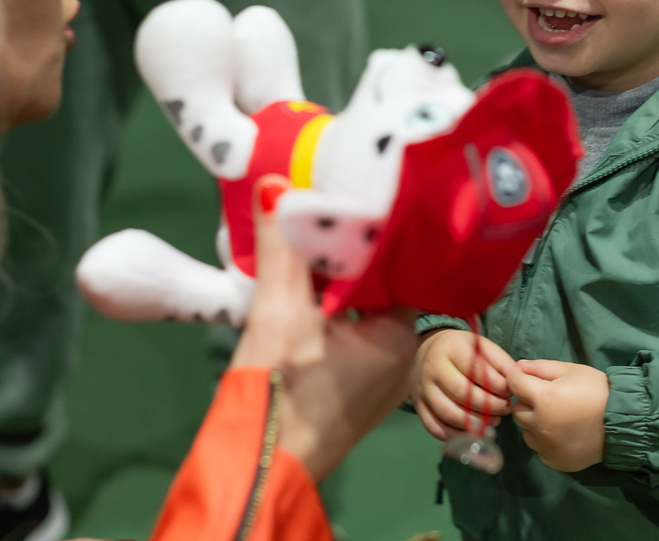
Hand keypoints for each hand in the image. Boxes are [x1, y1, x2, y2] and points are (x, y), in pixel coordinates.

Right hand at [231, 175, 419, 481]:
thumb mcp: (279, 313)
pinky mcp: (348, 392)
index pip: (394, 271)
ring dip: (329, 287)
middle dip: (345, 259)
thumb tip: (277, 188)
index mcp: (399, 339)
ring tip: (305, 245)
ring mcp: (374, 379)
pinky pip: (343, 338)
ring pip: (356, 314)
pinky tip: (297, 291)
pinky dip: (323, 316)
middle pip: (375, 291)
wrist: (260, 470)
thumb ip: (281, 251)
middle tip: (320, 217)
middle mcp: (398, 359)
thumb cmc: (280, 395)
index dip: (370, 237)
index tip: (349, 204)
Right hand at [412, 328, 514, 441]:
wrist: (428, 352)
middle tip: (505, 408)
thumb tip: (515, 378)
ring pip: (448, 412)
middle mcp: (432, 368)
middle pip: (461, 393)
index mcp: (450, 349)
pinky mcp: (419, 407)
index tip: (511, 392)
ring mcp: (422, 389)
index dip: (496, 384)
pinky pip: (435, 427)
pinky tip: (474, 432)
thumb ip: (499, 361)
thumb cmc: (461, 350)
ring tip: (494, 421)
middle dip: (489, 405)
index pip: (475, 369)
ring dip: (475, 422)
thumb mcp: (481, 346)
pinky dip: (456, 435)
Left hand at [507, 359, 608, 471]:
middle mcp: (540, 426)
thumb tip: (518, 367)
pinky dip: (545, 440)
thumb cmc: (598, 391)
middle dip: (527, 401)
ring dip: (534, 422)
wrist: (623, 421)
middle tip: (546, 397)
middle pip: (518, 410)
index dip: (518, 377)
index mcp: (543, 399)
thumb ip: (541, 367)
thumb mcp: (572, 370)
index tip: (526, 377)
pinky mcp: (555, 461)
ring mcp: (547, 446)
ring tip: (555, 417)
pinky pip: (539, 449)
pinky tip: (561, 433)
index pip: (514, 384)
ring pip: (527, 431)